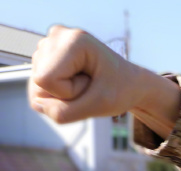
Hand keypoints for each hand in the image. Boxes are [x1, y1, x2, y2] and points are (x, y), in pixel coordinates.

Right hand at [28, 25, 180, 137]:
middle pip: (40, 83)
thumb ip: (65, 112)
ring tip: (85, 83)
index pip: (47, 79)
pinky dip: (59, 95)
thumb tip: (38, 106)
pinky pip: (39, 90)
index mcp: (73, 41)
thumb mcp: (99, 106)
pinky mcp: (46, 57)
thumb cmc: (121, 90)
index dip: (70, 92)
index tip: (93, 83)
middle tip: (90, 85)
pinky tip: (76, 84)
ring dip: (64, 95)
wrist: (130, 83)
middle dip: (67, 94)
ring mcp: (49, 45)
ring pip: (39, 88)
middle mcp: (57, 36)